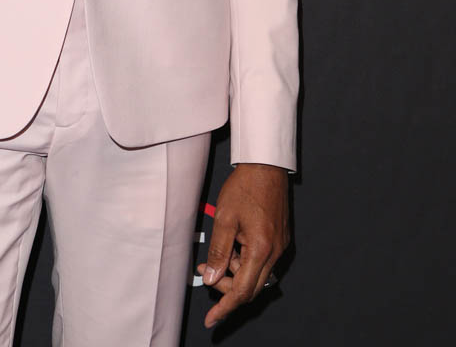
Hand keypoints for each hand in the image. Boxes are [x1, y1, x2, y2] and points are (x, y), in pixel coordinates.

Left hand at [196, 162, 289, 328]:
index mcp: (261, 249)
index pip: (242, 290)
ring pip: (256, 275)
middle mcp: (275, 252)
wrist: (265, 166)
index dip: (225, 307)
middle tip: (207, 271)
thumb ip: (219, 251)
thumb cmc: (245, 186)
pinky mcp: (280, 239)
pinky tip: (233, 246)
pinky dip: (245, 261)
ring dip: (235, 272)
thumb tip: (213, 278)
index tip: (213, 320)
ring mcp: (280, 246)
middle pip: (251, 287)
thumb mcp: (224, 218)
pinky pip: (263, 262)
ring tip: (218, 253)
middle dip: (227, 287)